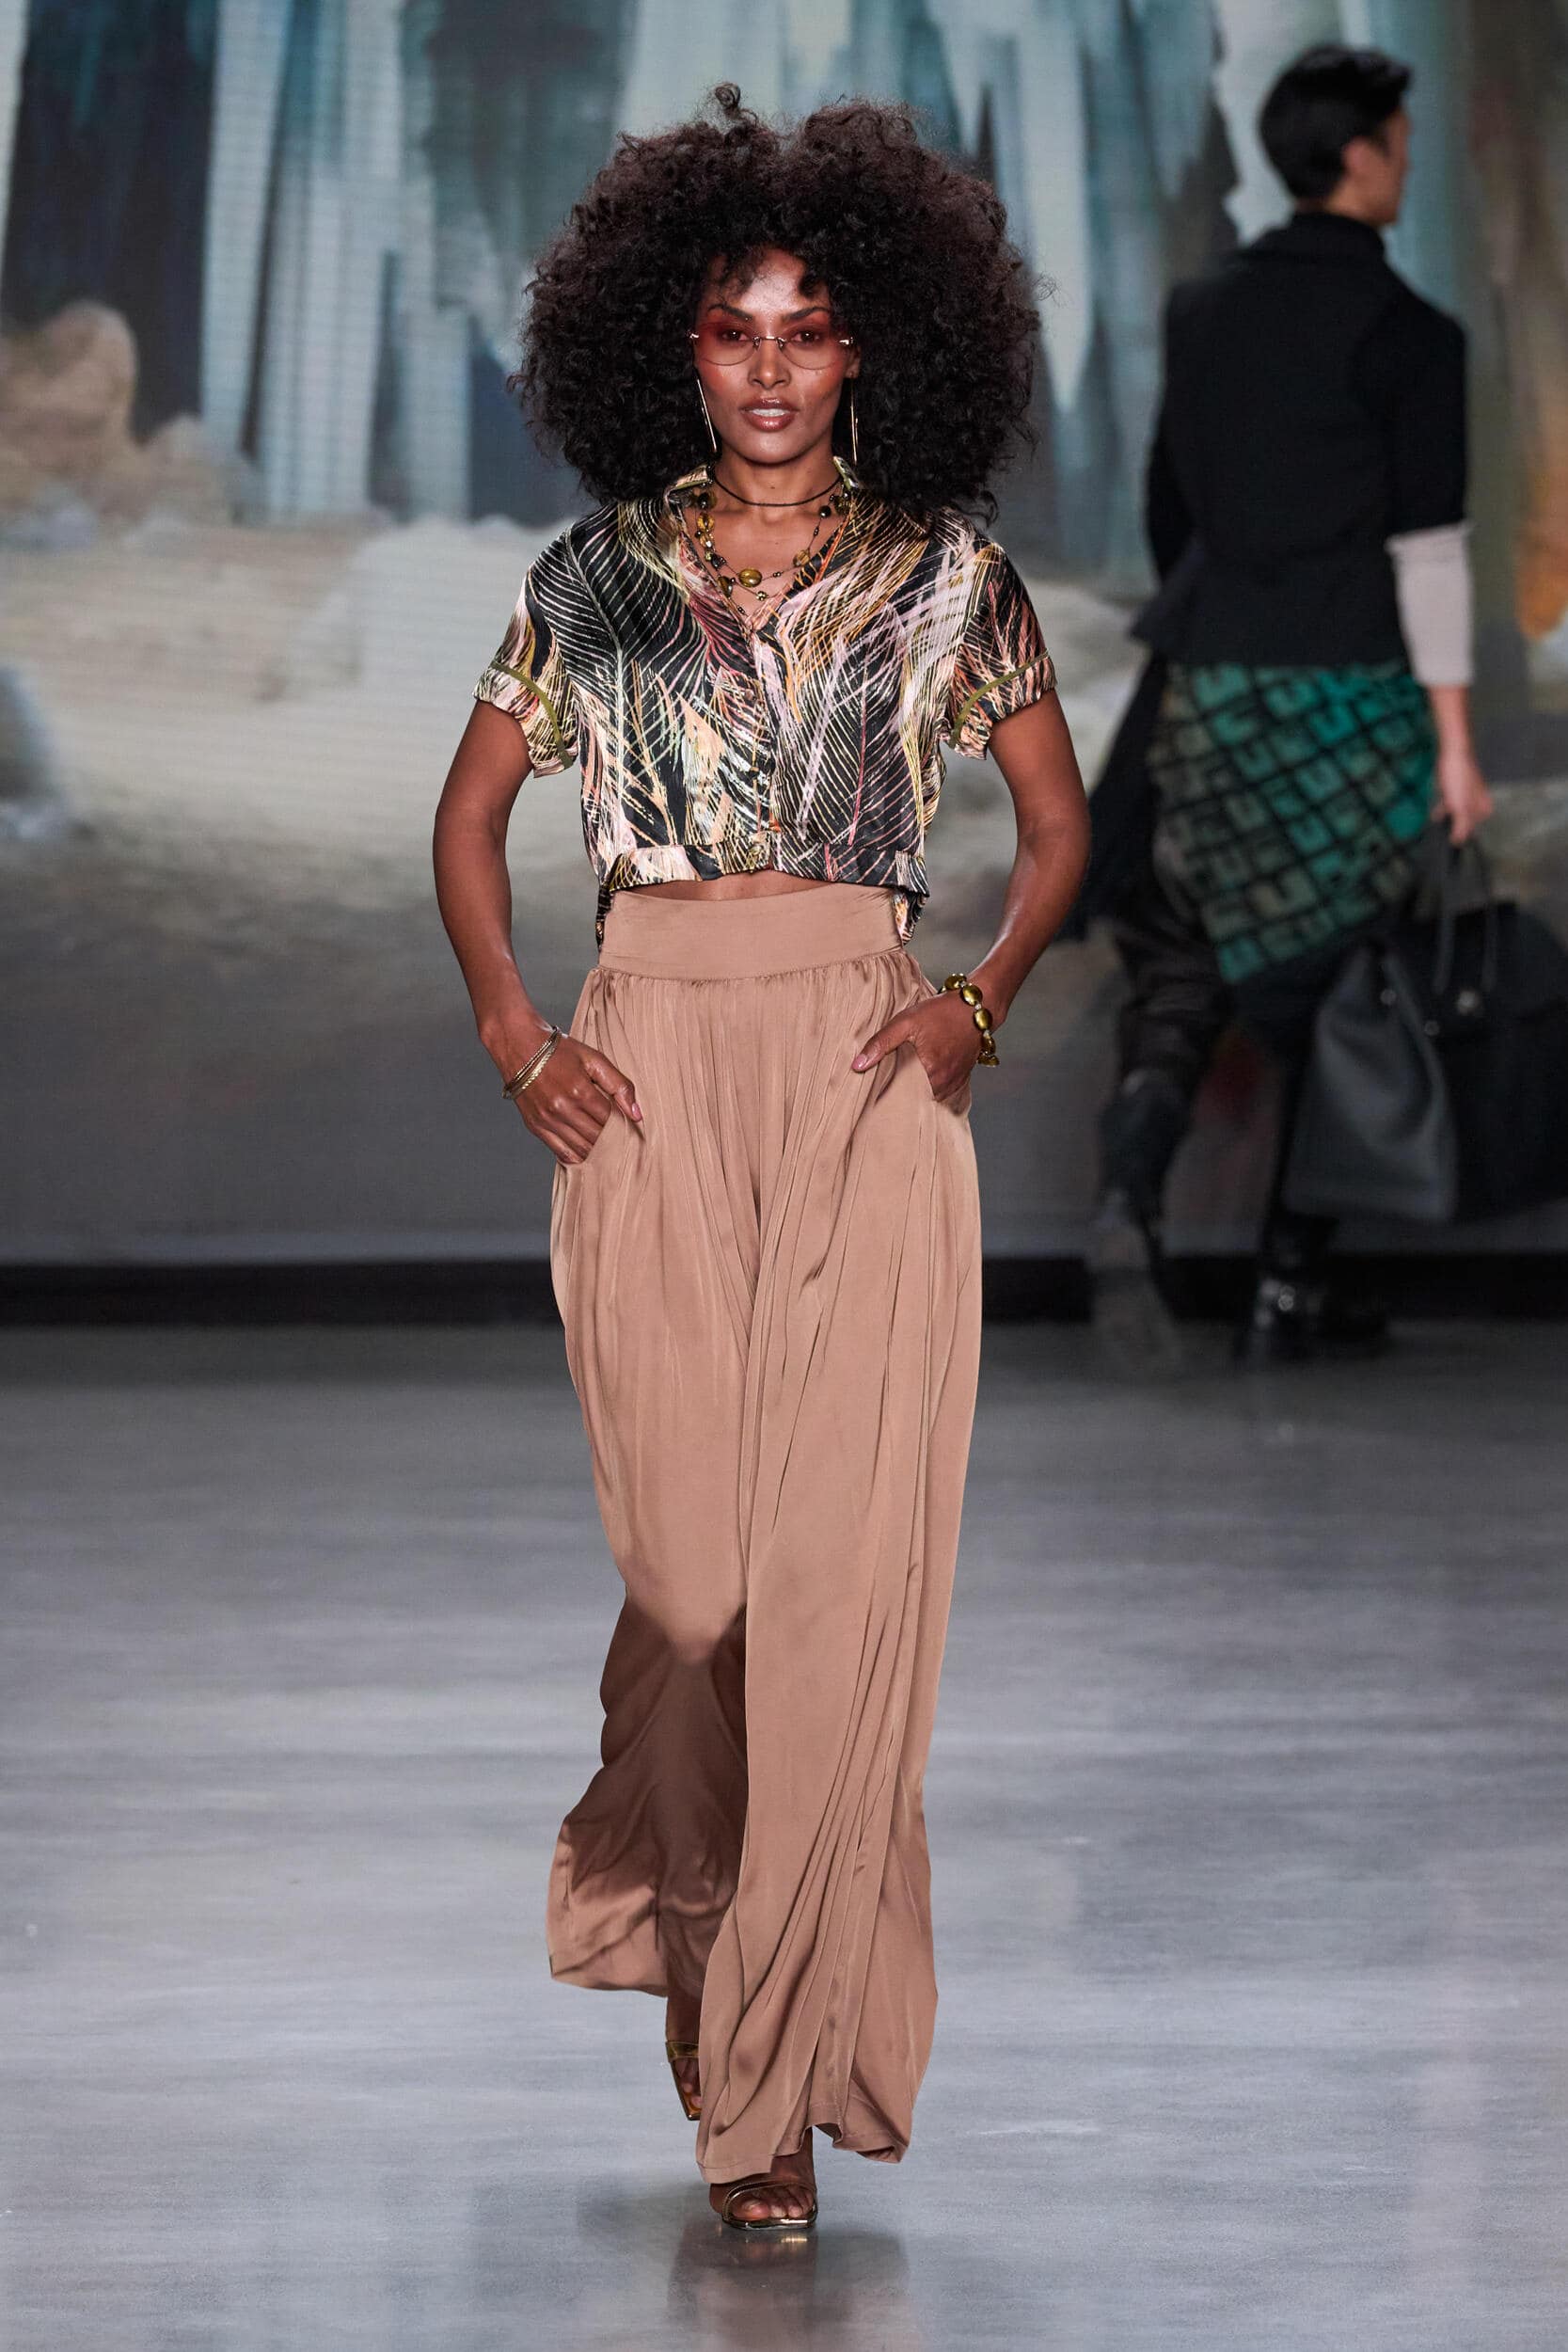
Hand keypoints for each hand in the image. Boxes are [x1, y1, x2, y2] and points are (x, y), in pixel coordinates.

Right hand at [503, 1032, 641, 1164]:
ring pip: (581, 1150)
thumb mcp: (594, 1059)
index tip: (630, 1127)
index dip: (624, 1126)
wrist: (518, 1045)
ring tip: (606, 1148)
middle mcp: (562, 1109)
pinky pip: (561, 1153)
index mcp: (580, 1091)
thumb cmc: (558, 1051)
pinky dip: (576, 1156)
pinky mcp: (536, 1127)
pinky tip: (586, 1152)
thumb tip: (637, 1114)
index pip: (611, 1121)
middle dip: (612, 1141)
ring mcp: (547, 1120)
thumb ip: (619, 1084)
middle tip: (621, 1140)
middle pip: (597, 1139)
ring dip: (596, 1152)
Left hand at [852, 991, 982, 1104]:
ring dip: (916, 1090)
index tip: (875, 1093)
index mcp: (930, 1072)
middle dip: (901, 1094)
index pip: (902, 1097)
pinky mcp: (960, 1079)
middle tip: (886, 1085)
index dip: (888, 1096)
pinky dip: (930, 1086)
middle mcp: (944, 1083)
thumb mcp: (906, 1021)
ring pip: (928, 1096)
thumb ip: (881, 1043)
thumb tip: (858, 1065)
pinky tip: (921, 1075)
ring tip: (902, 1080)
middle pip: (915, 1099)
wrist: (977, 1007)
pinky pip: (941, 1091)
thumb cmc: (942, 1012)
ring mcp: (954, 1083)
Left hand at [1434, 743, 1493, 844]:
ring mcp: (1468, 797)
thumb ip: (1460, 825)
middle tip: (1440, 836)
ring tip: (1437, 824)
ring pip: (1456, 814)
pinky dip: (1444, 810)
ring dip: (1447, 819)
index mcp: (1483, 808)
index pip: (1471, 830)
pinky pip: (1450, 806)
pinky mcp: (1458, 791)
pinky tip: (1436, 815)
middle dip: (1453, 827)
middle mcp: (1478, 803)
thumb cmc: (1459, 777)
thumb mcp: (1460, 806)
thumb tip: (1458, 842)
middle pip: (1464, 822)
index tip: (1448, 843)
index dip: (1459, 835)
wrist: (1453, 753)